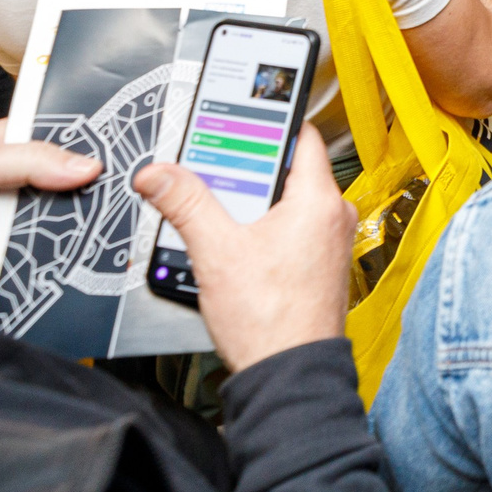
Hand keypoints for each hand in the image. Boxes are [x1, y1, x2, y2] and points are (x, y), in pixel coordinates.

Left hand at [0, 121, 99, 278]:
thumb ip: (25, 161)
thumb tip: (85, 166)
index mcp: (17, 139)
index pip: (69, 134)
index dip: (93, 148)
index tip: (104, 170)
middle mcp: (27, 173)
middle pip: (75, 181)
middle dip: (68, 200)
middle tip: (44, 209)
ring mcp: (26, 208)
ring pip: (66, 219)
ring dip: (39, 232)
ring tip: (3, 232)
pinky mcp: (23, 241)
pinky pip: (47, 248)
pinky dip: (24, 254)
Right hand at [133, 127, 351, 373]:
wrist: (289, 376)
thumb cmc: (272, 323)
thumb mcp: (216, 252)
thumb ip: (186, 205)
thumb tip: (159, 174)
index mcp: (319, 201)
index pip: (298, 134)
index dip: (263, 120)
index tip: (234, 116)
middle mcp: (332, 217)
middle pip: (283, 170)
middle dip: (242, 169)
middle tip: (207, 170)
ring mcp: (327, 243)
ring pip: (283, 202)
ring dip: (247, 202)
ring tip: (213, 209)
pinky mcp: (316, 266)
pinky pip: (288, 229)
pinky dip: (259, 227)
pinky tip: (229, 241)